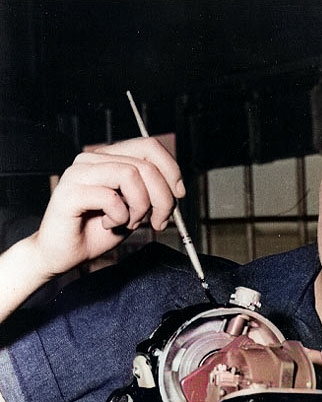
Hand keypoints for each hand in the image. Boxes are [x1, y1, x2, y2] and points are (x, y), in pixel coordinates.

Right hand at [31, 137, 184, 277]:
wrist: (63, 254)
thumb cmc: (96, 232)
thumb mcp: (133, 211)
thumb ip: (150, 195)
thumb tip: (176, 190)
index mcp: (109, 158)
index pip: (149, 146)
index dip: (171, 170)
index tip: (178, 196)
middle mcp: (93, 159)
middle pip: (145, 164)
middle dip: (162, 198)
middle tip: (158, 222)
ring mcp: (79, 172)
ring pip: (131, 175)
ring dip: (140, 207)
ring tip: (129, 222)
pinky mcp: (70, 192)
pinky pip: (111, 198)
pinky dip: (119, 217)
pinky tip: (108, 225)